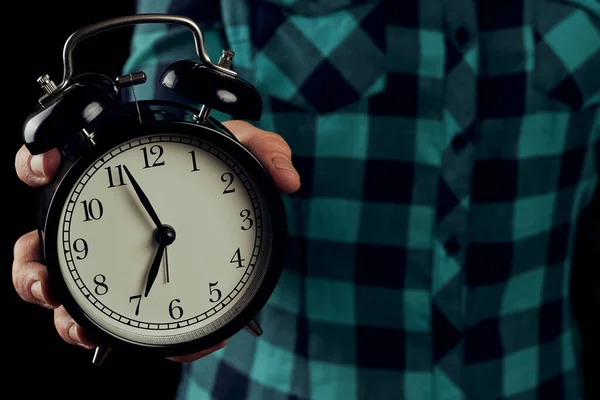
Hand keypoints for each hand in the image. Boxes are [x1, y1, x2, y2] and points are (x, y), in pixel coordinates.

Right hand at [12, 120, 300, 361]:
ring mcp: (110, 261)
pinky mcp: (132, 295)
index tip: (49, 167)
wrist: (230, 212)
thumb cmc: (223, 176)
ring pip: (64, 293)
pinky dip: (119, 337)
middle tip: (47, 278)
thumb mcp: (240, 153)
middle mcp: (99, 222)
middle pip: (41, 246)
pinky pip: (113, 320)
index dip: (37, 163)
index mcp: (110, 176)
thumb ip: (263, 151)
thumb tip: (288, 179)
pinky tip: (143, 343)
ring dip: (64, 315)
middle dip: (32, 267)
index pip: (53, 166)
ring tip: (81, 327)